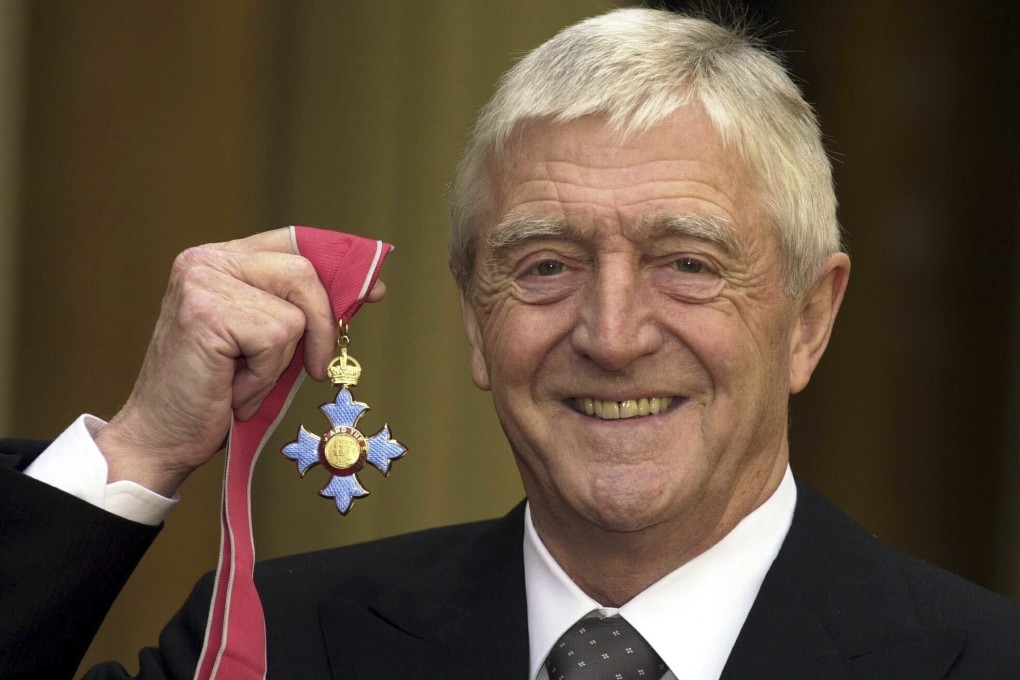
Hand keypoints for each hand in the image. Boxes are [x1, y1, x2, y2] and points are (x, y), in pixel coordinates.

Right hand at [95, 229, 385, 495]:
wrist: (162, 439)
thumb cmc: (216, 394)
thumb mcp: (268, 342)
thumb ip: (303, 310)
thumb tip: (367, 289)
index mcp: (219, 260)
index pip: (293, 242)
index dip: (337, 266)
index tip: (372, 292)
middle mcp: (206, 260)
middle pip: (303, 271)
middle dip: (322, 325)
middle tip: (312, 368)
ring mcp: (202, 282)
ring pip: (293, 313)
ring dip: (280, 361)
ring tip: (244, 380)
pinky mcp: (205, 312)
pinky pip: (275, 340)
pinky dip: (263, 377)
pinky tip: (232, 389)